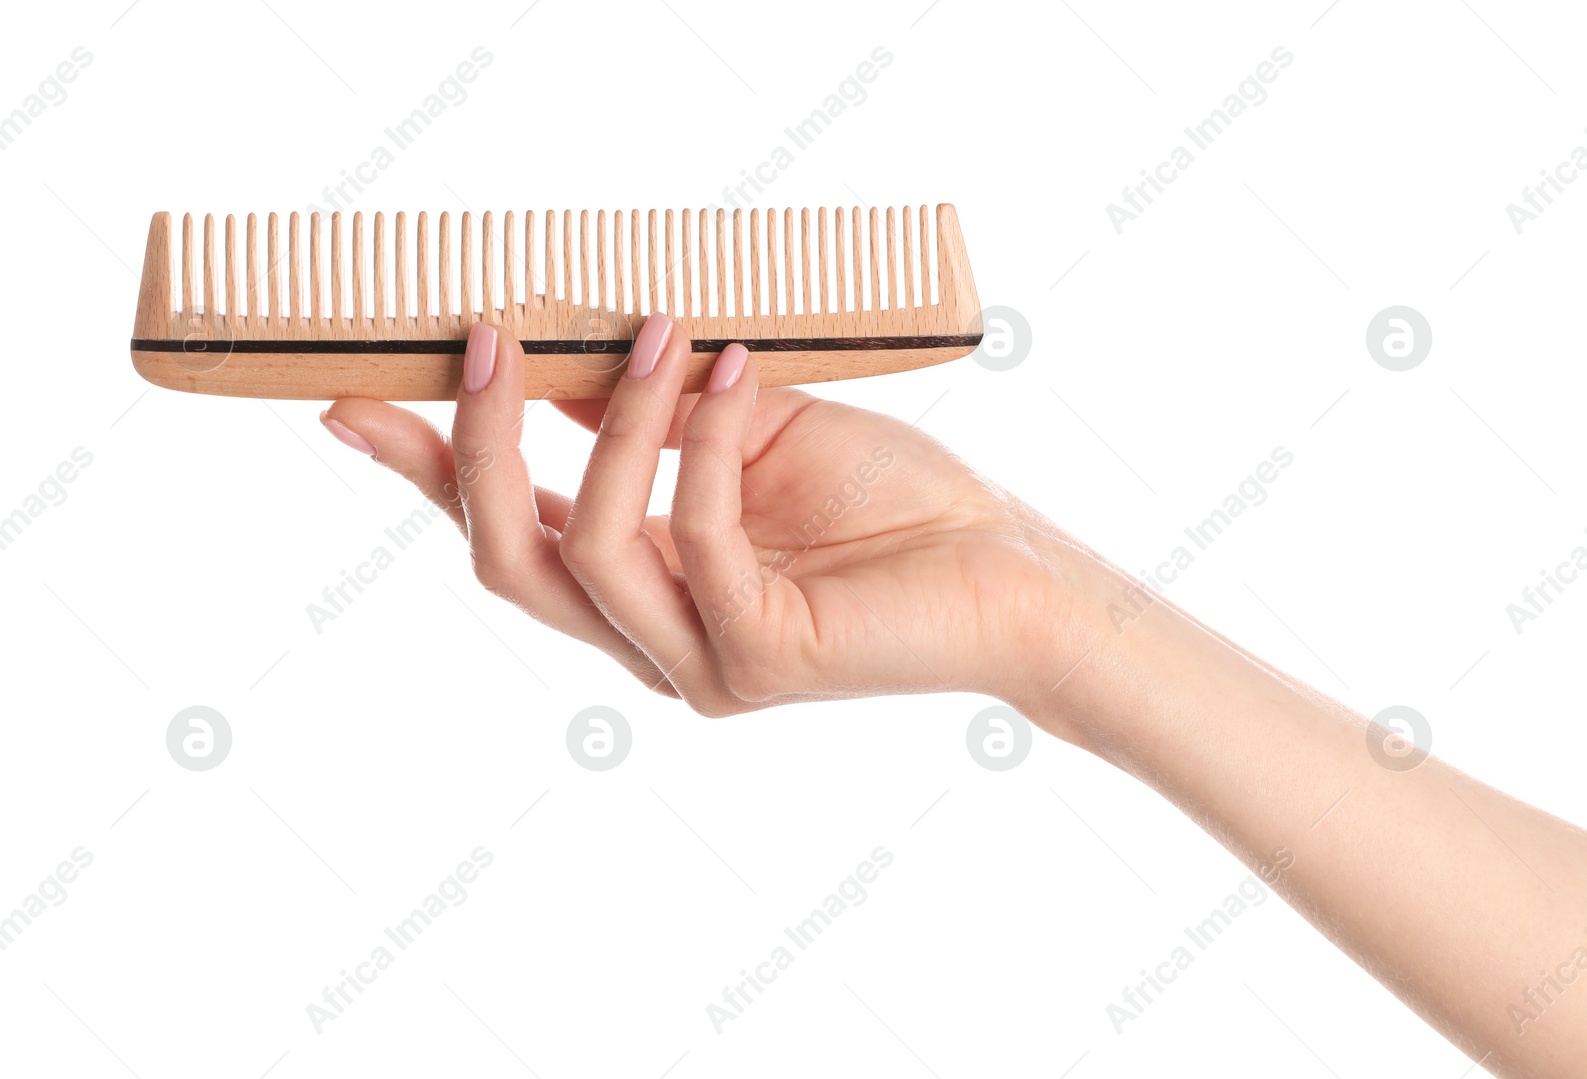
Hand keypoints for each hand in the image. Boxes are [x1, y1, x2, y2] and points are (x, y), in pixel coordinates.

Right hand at [320, 313, 1086, 714]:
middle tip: (481, 340)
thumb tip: (557, 350)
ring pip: (588, 547)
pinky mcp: (761, 657)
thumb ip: (647, 414)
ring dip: (611, 423)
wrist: (1003, 565)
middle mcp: (652, 644)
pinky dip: (701, 439)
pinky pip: (696, 535)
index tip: (352, 399)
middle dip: (476, 448)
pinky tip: (729, 371)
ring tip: (654, 330)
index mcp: (640, 593)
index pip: (507, 538)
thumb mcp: (743, 431)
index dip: (425, 474)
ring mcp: (700, 663)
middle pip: (508, 560)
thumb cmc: (886, 501)